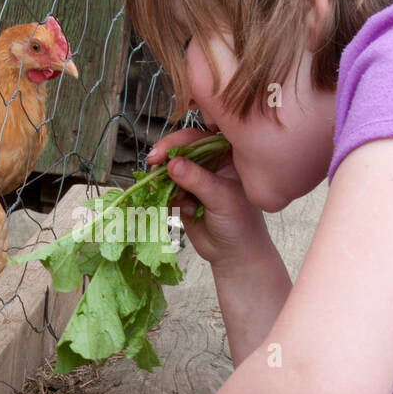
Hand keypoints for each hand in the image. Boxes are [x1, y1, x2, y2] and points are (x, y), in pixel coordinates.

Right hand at [146, 128, 270, 269]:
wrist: (234, 254)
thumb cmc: (240, 223)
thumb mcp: (221, 198)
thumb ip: (197, 180)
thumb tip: (172, 164)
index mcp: (225, 156)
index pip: (197, 139)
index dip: (175, 143)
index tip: (159, 154)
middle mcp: (209, 164)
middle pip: (178, 152)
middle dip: (164, 161)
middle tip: (152, 168)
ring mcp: (194, 180)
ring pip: (168, 172)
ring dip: (165, 183)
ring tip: (173, 198)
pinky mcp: (182, 195)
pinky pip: (166, 190)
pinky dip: (167, 198)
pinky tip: (181, 210)